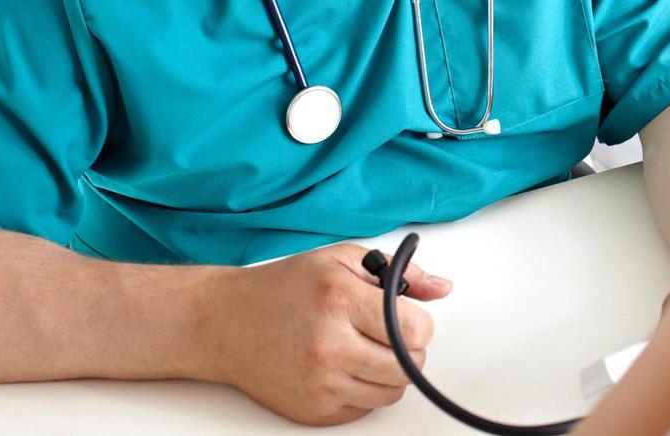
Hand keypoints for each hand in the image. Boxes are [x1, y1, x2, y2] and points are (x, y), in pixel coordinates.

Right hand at [206, 242, 451, 424]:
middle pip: (408, 366)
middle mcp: (329, 345)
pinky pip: (365, 408)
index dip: (419, 323)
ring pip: (391, 392)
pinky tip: (346, 366)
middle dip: (409, 349)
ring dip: (389, 372)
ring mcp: (320, 383)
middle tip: (389, 334)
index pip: (414, 329)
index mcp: (339, 300)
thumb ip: (399, 271)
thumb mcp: (341, 260)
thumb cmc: (284, 288)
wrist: (227, 323)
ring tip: (365, 347)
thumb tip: (442, 287)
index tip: (407, 317)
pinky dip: (365, 389)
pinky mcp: (313, 410)